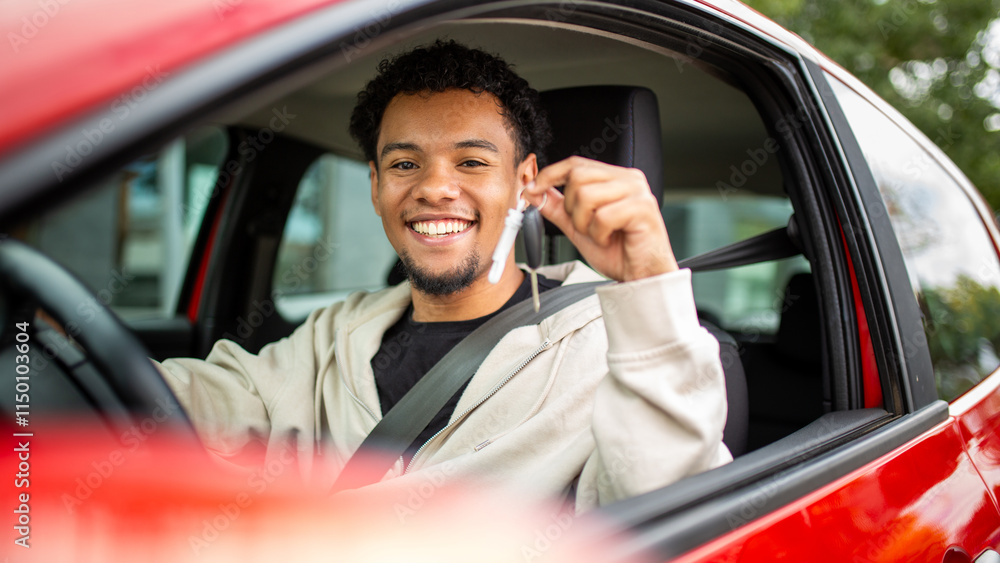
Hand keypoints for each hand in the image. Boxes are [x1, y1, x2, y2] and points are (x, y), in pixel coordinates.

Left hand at [524, 156, 677, 281]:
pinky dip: (599, 234)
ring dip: (584, 224)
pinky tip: (609, 240)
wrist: (640, 275)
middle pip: (578, 177)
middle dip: (571, 208)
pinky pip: (603, 216)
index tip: (533, 189)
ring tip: (599, 235)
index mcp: (614, 178)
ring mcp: (637, 191)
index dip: (551, 175)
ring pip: (587, 195)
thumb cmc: (618, 251)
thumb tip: (534, 192)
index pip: (576, 164)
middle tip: (585, 227)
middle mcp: (628, 179)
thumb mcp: (578, 227)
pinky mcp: (643, 208)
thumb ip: (558, 208)